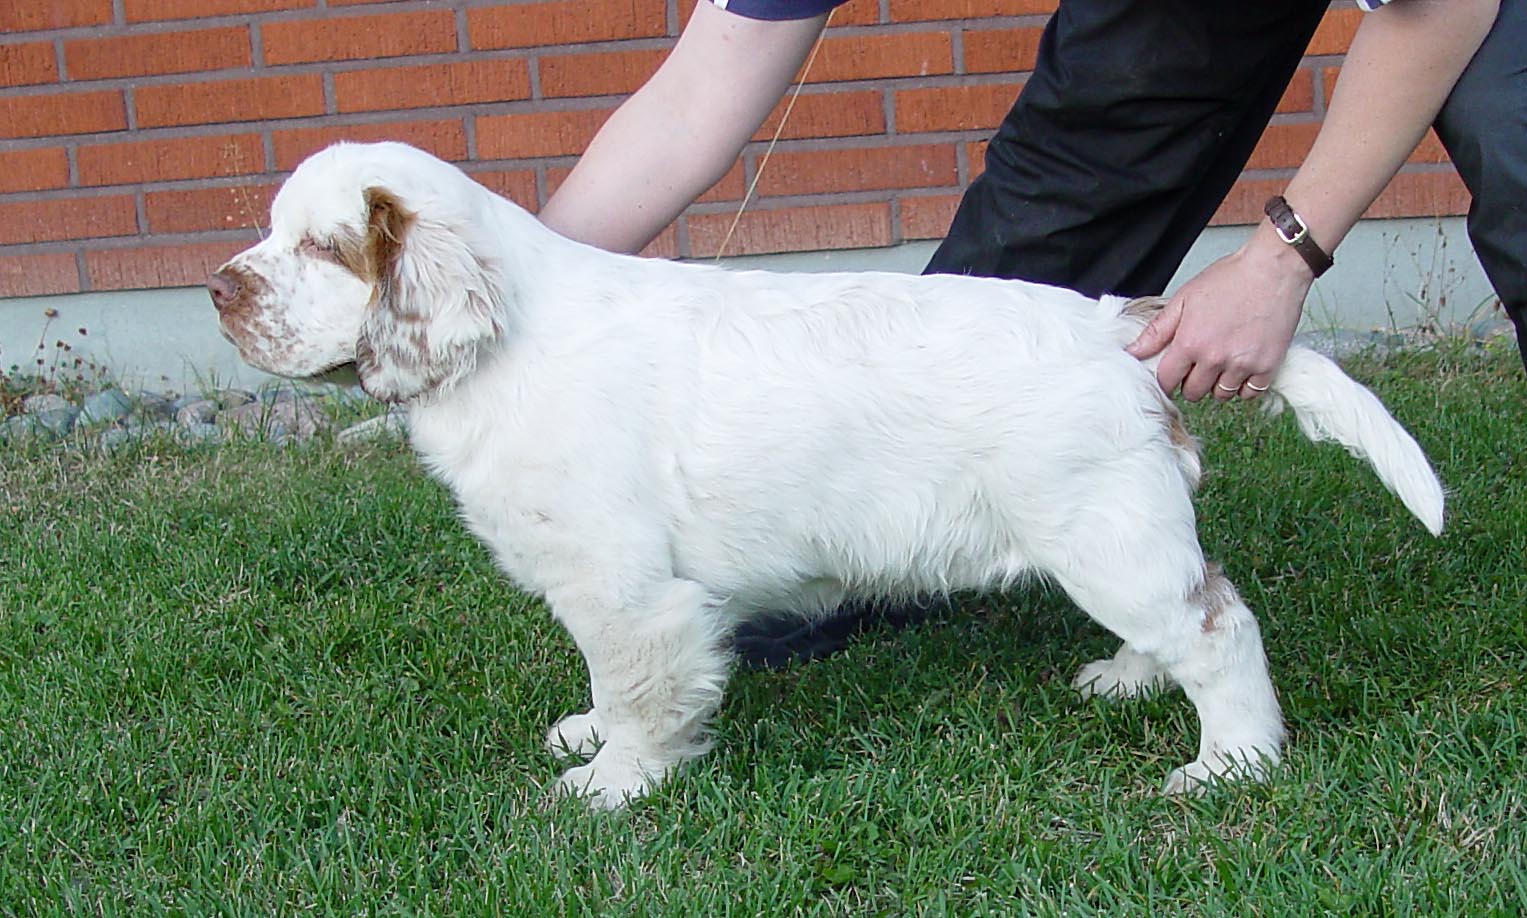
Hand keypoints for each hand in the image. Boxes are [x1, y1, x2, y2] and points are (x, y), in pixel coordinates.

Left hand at [1126, 230, 1310, 400]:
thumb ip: (1157, 331)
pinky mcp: (1268, 366)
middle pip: (1193, 392)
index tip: (1171, 374)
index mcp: (1190, 343)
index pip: (1166, 381)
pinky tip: (1241, 367)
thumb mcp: (1184, 299)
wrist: (1273, 269)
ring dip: (1217, 384)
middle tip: (1198, 363)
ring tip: (1222, 361)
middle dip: (1191, 382)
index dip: (1166, 380)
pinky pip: (1250, 393)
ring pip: (1221, 395)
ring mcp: (1243, 365)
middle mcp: (1215, 359)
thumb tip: (1132, 353)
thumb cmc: (1230, 278)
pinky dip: (1244, 385)